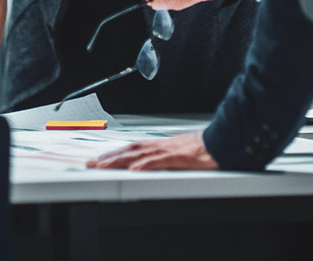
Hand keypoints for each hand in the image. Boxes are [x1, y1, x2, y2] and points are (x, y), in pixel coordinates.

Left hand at [88, 132, 216, 170]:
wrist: (220, 142)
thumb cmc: (202, 149)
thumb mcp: (178, 153)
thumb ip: (163, 159)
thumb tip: (149, 167)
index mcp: (159, 145)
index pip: (131, 148)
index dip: (113, 153)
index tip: (99, 159)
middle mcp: (160, 146)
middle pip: (129, 150)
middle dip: (109, 157)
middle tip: (91, 164)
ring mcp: (168, 150)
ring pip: (139, 154)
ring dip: (119, 160)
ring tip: (104, 166)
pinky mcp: (179, 157)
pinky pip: (160, 161)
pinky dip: (146, 165)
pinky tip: (135, 169)